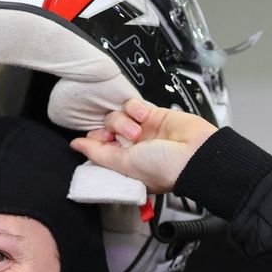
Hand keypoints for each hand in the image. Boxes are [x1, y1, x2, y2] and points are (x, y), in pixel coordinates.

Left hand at [69, 99, 217, 192]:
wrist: (196, 154)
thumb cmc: (165, 168)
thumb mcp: (124, 165)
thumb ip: (98, 154)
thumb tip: (76, 145)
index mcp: (123, 164)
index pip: (98, 147)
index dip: (96, 140)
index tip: (101, 139)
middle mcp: (131, 147)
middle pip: (105, 128)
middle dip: (111, 129)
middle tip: (122, 137)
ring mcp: (142, 130)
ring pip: (117, 114)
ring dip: (123, 120)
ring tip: (138, 130)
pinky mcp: (153, 115)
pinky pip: (133, 104)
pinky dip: (135, 107)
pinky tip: (143, 115)